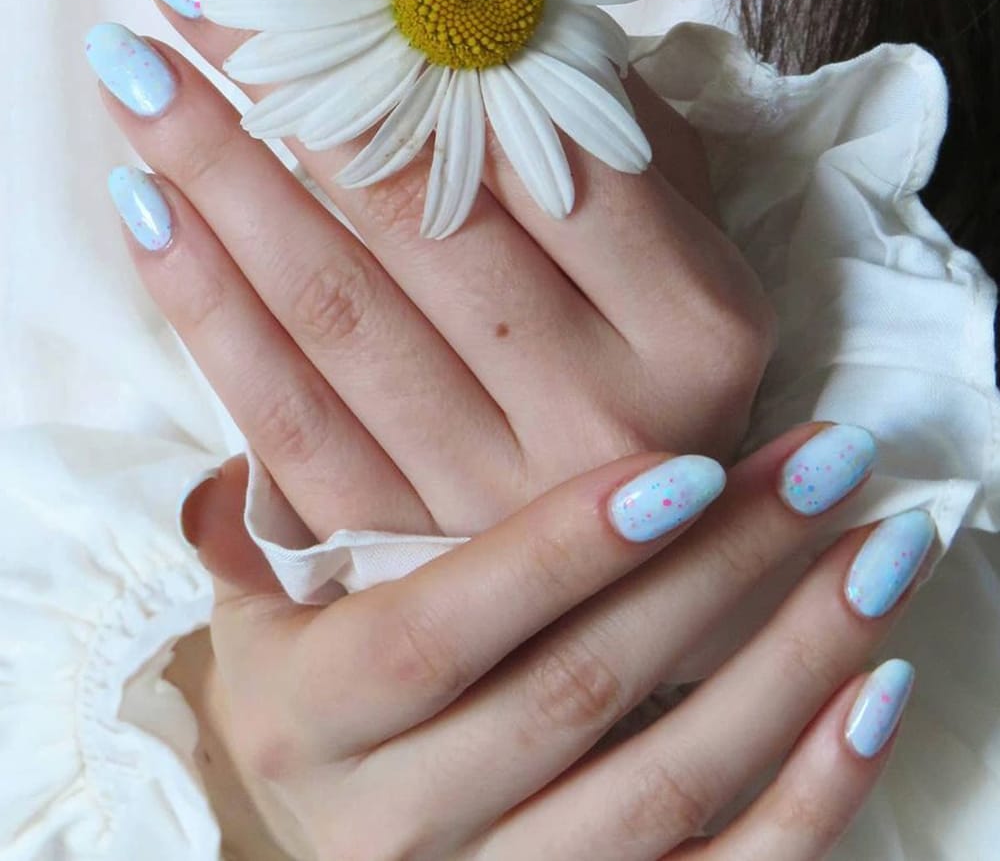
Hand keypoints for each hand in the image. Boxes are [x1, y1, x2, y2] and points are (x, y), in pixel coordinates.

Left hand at [90, 0, 773, 538]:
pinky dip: (203, 303)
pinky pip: (281, 415)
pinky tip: (143, 203)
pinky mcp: (403, 548)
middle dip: (288, 74)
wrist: (631, 550)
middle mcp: (610, 421)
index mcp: (698, 322)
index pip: (545, 146)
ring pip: (333, 308)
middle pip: (419, 213)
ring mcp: (498, 500)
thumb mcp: (690, 230)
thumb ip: (611, 120)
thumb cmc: (657, 348)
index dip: (421, 31)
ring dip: (216, 170)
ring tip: (135, 61)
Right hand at [179, 425, 922, 859]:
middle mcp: (391, 826)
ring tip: (879, 550)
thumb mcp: (259, 609)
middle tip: (826, 460)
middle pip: (579, 696)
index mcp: (307, 720)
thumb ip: (263, 519)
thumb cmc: (315, 689)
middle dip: (718, 569)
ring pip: (667, 789)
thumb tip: (237, 418)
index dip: (557, 553)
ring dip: (791, 662)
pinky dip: (813, 795)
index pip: (435, 637)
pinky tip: (877, 695)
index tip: (679, 466)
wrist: (347, 837)